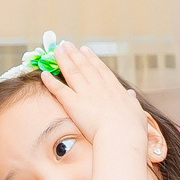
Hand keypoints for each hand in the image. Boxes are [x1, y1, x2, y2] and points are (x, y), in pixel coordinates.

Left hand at [39, 42, 161, 163]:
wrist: (121, 135)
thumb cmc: (132, 128)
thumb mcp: (136, 111)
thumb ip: (131, 101)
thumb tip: (130, 94)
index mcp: (114, 89)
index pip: (100, 70)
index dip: (91, 59)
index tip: (84, 50)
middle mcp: (99, 87)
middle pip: (84, 66)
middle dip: (74, 54)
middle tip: (66, 44)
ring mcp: (85, 93)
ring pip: (71, 73)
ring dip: (63, 60)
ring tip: (56, 50)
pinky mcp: (73, 103)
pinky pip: (59, 90)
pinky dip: (51, 81)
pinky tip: (44, 74)